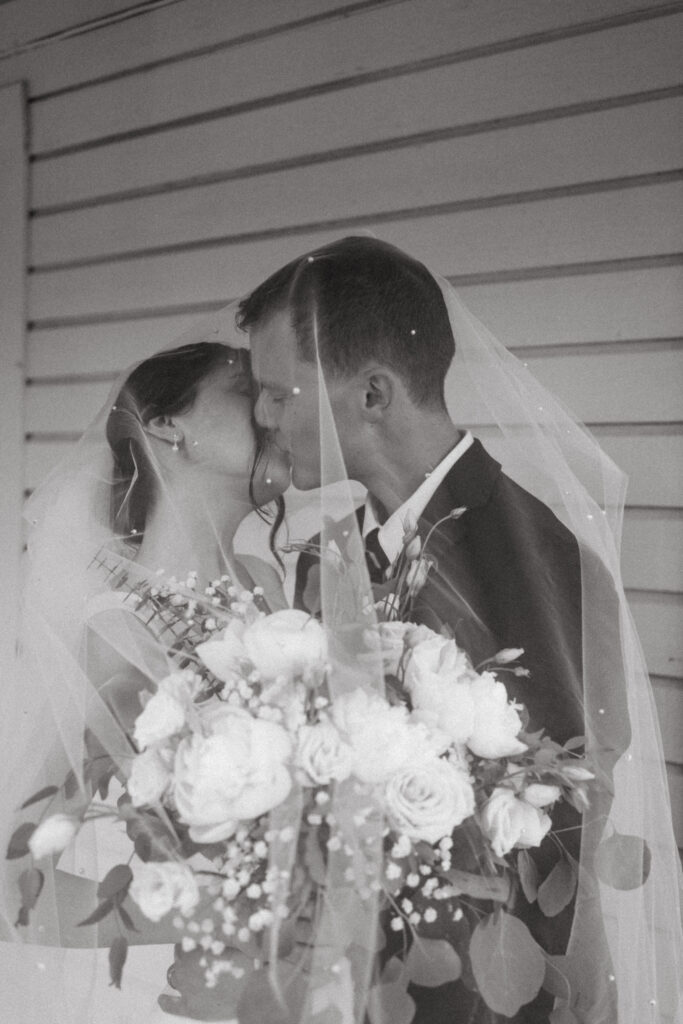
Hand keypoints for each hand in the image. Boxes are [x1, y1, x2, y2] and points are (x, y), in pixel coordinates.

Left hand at [158, 943, 306, 1023]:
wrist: (252, 991)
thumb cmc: (247, 963)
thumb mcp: (235, 939)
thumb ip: (221, 934)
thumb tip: (215, 924)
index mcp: (196, 947)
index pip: (185, 941)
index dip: (191, 940)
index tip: (197, 941)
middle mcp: (186, 966)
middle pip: (179, 958)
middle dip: (185, 956)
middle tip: (197, 956)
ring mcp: (186, 988)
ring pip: (174, 977)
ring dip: (179, 973)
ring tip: (185, 973)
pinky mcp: (190, 1008)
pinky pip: (172, 1005)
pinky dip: (166, 1001)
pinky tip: (162, 999)